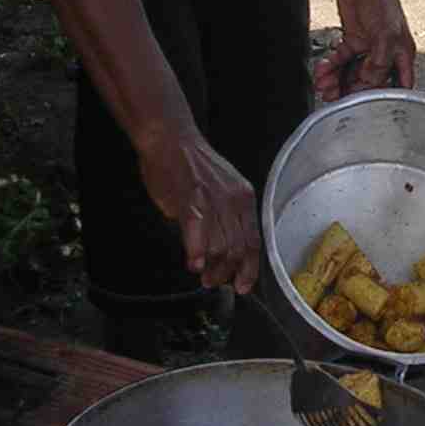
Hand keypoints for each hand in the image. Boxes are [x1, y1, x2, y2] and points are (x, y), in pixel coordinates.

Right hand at [136, 125, 262, 293]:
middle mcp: (234, 199)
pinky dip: (197, 250)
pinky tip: (194, 263)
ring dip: (213, 267)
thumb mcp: (221, 190)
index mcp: (244, 198)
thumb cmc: (190, 167)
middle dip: (227, 273)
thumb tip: (223, 251)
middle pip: (239, 248)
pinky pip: (199, 230)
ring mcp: (214, 198)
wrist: (171, 140)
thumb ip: (225, 218)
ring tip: (203, 275)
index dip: (250, 268)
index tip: (243, 285)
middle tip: (214, 282)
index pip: (254, 241)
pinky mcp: (191, 197)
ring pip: (221, 244)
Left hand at [313, 0, 416, 101]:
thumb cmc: (383, 2)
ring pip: (351, 72)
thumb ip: (379, 61)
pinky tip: (321, 70)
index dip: (384, 98)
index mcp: (401, 55)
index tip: (366, 107)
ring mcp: (368, 48)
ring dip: (337, 80)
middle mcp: (386, 54)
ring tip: (324, 85)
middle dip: (351, 90)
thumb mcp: (385, 35)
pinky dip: (330, 66)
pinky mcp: (352, 40)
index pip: (396, 85)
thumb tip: (370, 82)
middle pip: (369, 81)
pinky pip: (340, 59)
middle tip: (334, 97)